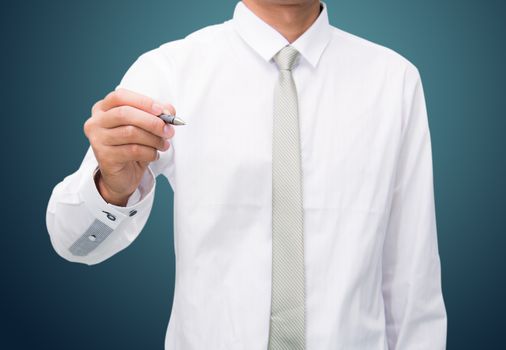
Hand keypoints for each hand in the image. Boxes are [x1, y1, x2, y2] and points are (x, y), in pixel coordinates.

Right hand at [83, 88, 175, 205]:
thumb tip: (169, 110)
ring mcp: (97, 139)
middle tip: (168, 130)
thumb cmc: (133, 146)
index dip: (142, 101)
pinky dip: (149, 152)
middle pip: (125, 114)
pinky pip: (132, 151)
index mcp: (103, 108)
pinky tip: (154, 155)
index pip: (120, 96)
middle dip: (151, 122)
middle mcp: (96, 122)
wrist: (123, 175)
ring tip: (164, 145)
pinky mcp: (104, 157)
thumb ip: (156, 115)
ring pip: (130, 133)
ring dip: (153, 139)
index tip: (162, 110)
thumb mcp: (145, 127)